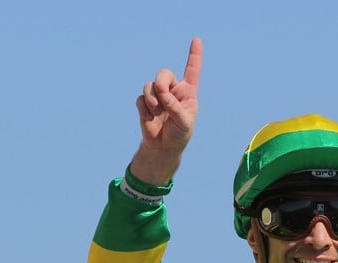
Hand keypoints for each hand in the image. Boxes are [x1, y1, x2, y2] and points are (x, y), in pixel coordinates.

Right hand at [129, 38, 201, 184]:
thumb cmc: (179, 135)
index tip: (197, 40)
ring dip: (152, 99)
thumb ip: (175, 107)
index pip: (192, 71)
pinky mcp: (145, 104)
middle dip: (161, 83)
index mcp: (187, 93)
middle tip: (162, 95)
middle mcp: (172, 91)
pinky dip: (144, 109)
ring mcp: (158, 96)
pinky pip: (140, 99)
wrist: (163, 148)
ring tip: (156, 112)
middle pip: (163, 73)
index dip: (194, 55)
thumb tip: (162, 93)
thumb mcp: (184, 122)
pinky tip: (149, 119)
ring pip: (150, 86)